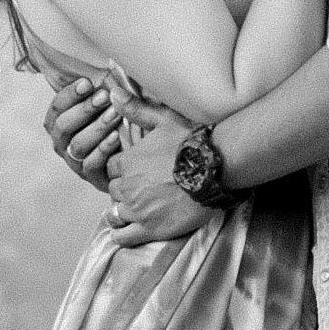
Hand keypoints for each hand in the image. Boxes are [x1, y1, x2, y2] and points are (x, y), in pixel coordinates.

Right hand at [44, 73, 122, 190]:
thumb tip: (106, 62)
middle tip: (104, 96)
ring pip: (78, 145)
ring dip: (96, 127)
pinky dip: (103, 149)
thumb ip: (100, 89)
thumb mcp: (107, 105)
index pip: (56, 108)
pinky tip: (117, 136)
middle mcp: (62, 143)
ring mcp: (75, 162)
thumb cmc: (117, 123)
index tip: (88, 82)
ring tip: (115, 114)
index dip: (70, 95)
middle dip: (84, 110)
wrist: (133, 160)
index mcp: (60, 123)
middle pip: (64, 126)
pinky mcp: (92, 177)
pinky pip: (92, 164)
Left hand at [104, 113, 208, 247]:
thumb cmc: (193, 143)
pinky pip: (122, 236)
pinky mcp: (149, 229)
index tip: (136, 171)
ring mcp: (137, 209)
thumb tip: (113, 93)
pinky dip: (123, 233)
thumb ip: (136, 108)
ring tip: (140, 208)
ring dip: (125, 210)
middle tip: (142, 189)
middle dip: (124, 190)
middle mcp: (127, 186)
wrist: (216, 171)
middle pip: (114, 190)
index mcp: (128, 161)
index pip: (112, 168)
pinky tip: (131, 228)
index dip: (123, 169)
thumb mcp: (165, 120)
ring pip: (116, 213)